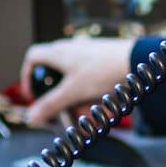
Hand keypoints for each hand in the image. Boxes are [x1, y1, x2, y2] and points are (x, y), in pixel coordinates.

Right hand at [20, 36, 134, 126]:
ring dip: (77, 100)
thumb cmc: (103, 72)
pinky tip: (102, 106)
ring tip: (87, 115)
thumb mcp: (72, 93)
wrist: (138, 60)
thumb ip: (50, 105)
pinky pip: (91, 80)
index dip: (28, 75)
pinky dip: (92, 95)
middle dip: (60, 98)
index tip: (34, 94)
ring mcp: (88, 52)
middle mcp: (71, 49)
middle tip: (64, 113)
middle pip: (55, 74)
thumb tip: (31, 117)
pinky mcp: (103, 58)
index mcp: (59, 52)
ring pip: (75, 80)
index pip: (33, 57)